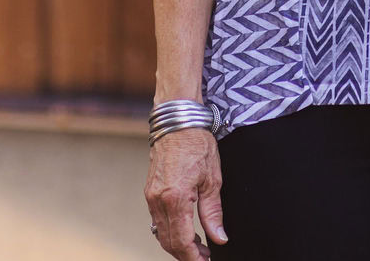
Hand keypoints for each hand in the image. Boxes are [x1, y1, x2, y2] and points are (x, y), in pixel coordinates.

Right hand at [144, 128, 226, 258]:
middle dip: (186, 255)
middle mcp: (158, 201)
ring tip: (198, 247)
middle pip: (168, 242)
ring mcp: (151, 197)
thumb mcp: (213, 179)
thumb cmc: (197, 145)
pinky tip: (185, 231)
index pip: (181, 241)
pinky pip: (157, 220)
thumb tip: (219, 238)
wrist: (177, 123)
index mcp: (175, 198)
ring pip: (160, 233)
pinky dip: (170, 231)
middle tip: (204, 257)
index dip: (193, 257)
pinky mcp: (150, 192)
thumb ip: (213, 213)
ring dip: (177, 245)